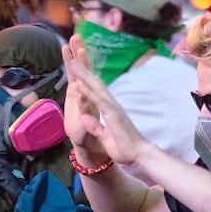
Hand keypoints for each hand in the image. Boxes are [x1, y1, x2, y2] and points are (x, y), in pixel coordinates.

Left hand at [62, 34, 146, 169]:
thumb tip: (86, 119)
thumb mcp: (104, 136)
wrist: (138, 155)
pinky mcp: (112, 114)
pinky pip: (97, 101)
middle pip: (95, 82)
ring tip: (72, 62)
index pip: (96, 89)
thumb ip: (96, 127)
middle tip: (73, 56)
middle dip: (84, 69)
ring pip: (96, 87)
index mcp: (109, 108)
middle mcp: (111, 104)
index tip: (77, 68)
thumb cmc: (124, 147)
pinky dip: (87, 92)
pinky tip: (78, 84)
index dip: (87, 78)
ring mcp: (112, 107)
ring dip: (84, 74)